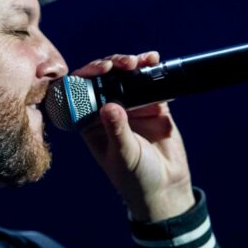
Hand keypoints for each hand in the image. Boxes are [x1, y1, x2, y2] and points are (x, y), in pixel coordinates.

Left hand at [73, 51, 194, 221]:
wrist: (167, 186)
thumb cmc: (137, 178)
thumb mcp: (124, 156)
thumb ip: (117, 131)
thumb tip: (109, 106)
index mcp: (90, 123)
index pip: (80, 93)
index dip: (86, 76)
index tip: (99, 70)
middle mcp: (106, 111)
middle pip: (102, 79)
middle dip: (111, 65)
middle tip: (124, 64)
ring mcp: (129, 106)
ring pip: (125, 76)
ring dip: (130, 63)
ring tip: (141, 61)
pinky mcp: (152, 104)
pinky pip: (149, 82)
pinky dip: (151, 69)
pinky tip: (154, 61)